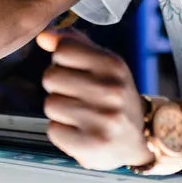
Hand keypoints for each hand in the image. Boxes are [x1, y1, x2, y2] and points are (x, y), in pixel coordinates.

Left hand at [37, 30, 152, 170]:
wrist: (138, 141)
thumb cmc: (116, 99)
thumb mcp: (104, 65)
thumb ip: (74, 45)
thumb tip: (43, 36)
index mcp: (113, 66)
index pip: (63, 50)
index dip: (62, 61)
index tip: (76, 72)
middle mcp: (111, 91)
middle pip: (51, 77)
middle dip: (59, 87)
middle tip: (78, 97)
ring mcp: (102, 120)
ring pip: (50, 104)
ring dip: (59, 111)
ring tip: (80, 115)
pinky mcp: (90, 146)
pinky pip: (53, 130)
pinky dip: (62, 132)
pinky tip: (80, 132)